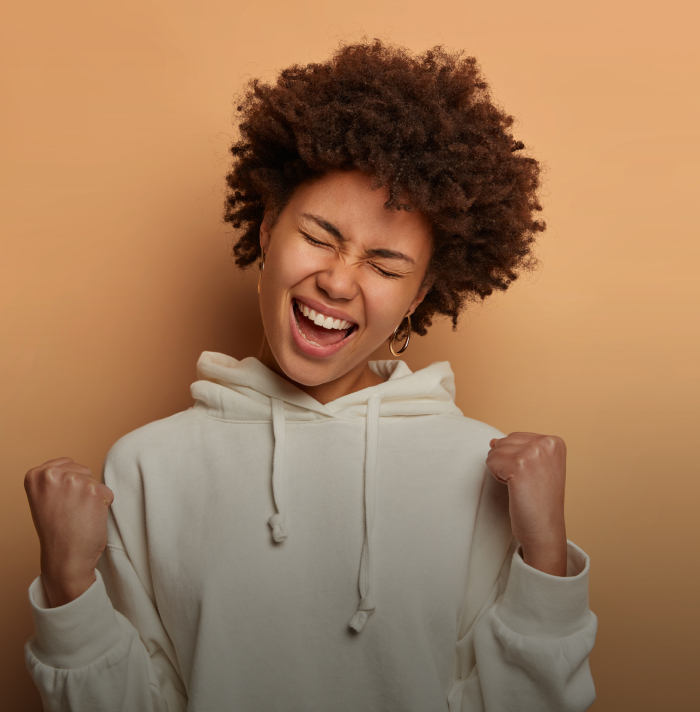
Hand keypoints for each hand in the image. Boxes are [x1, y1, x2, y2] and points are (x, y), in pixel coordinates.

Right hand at [24, 457, 113, 606]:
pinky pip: (107, 492)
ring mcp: (74, 481)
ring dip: (92, 497)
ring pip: (95, 480)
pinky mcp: (94, 491)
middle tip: (70, 512)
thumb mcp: (45, 499)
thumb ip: (55, 480)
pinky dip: (104, 505)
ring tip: (78, 515)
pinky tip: (89, 519)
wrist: (65, 558)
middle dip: (81, 489)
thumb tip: (75, 468)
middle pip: (82, 470)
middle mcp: (52, 474)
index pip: (67, 464)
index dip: (69, 485)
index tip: (60, 503)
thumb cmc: (57, 531)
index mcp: (36, 475)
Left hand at [486, 432, 567, 575]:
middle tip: (526, 483)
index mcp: (555, 441)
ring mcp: (533, 452)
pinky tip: (514, 489)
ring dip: (501, 471)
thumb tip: (493, 440)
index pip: (515, 437)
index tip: (533, 477)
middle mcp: (547, 443)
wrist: (544, 529)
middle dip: (507, 463)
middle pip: (503, 442)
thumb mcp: (536, 467)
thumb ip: (518, 449)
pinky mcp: (519, 465)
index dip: (517, 459)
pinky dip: (497, 477)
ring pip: (494, 451)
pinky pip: (490, 461)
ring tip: (521, 486)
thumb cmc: (539, 501)